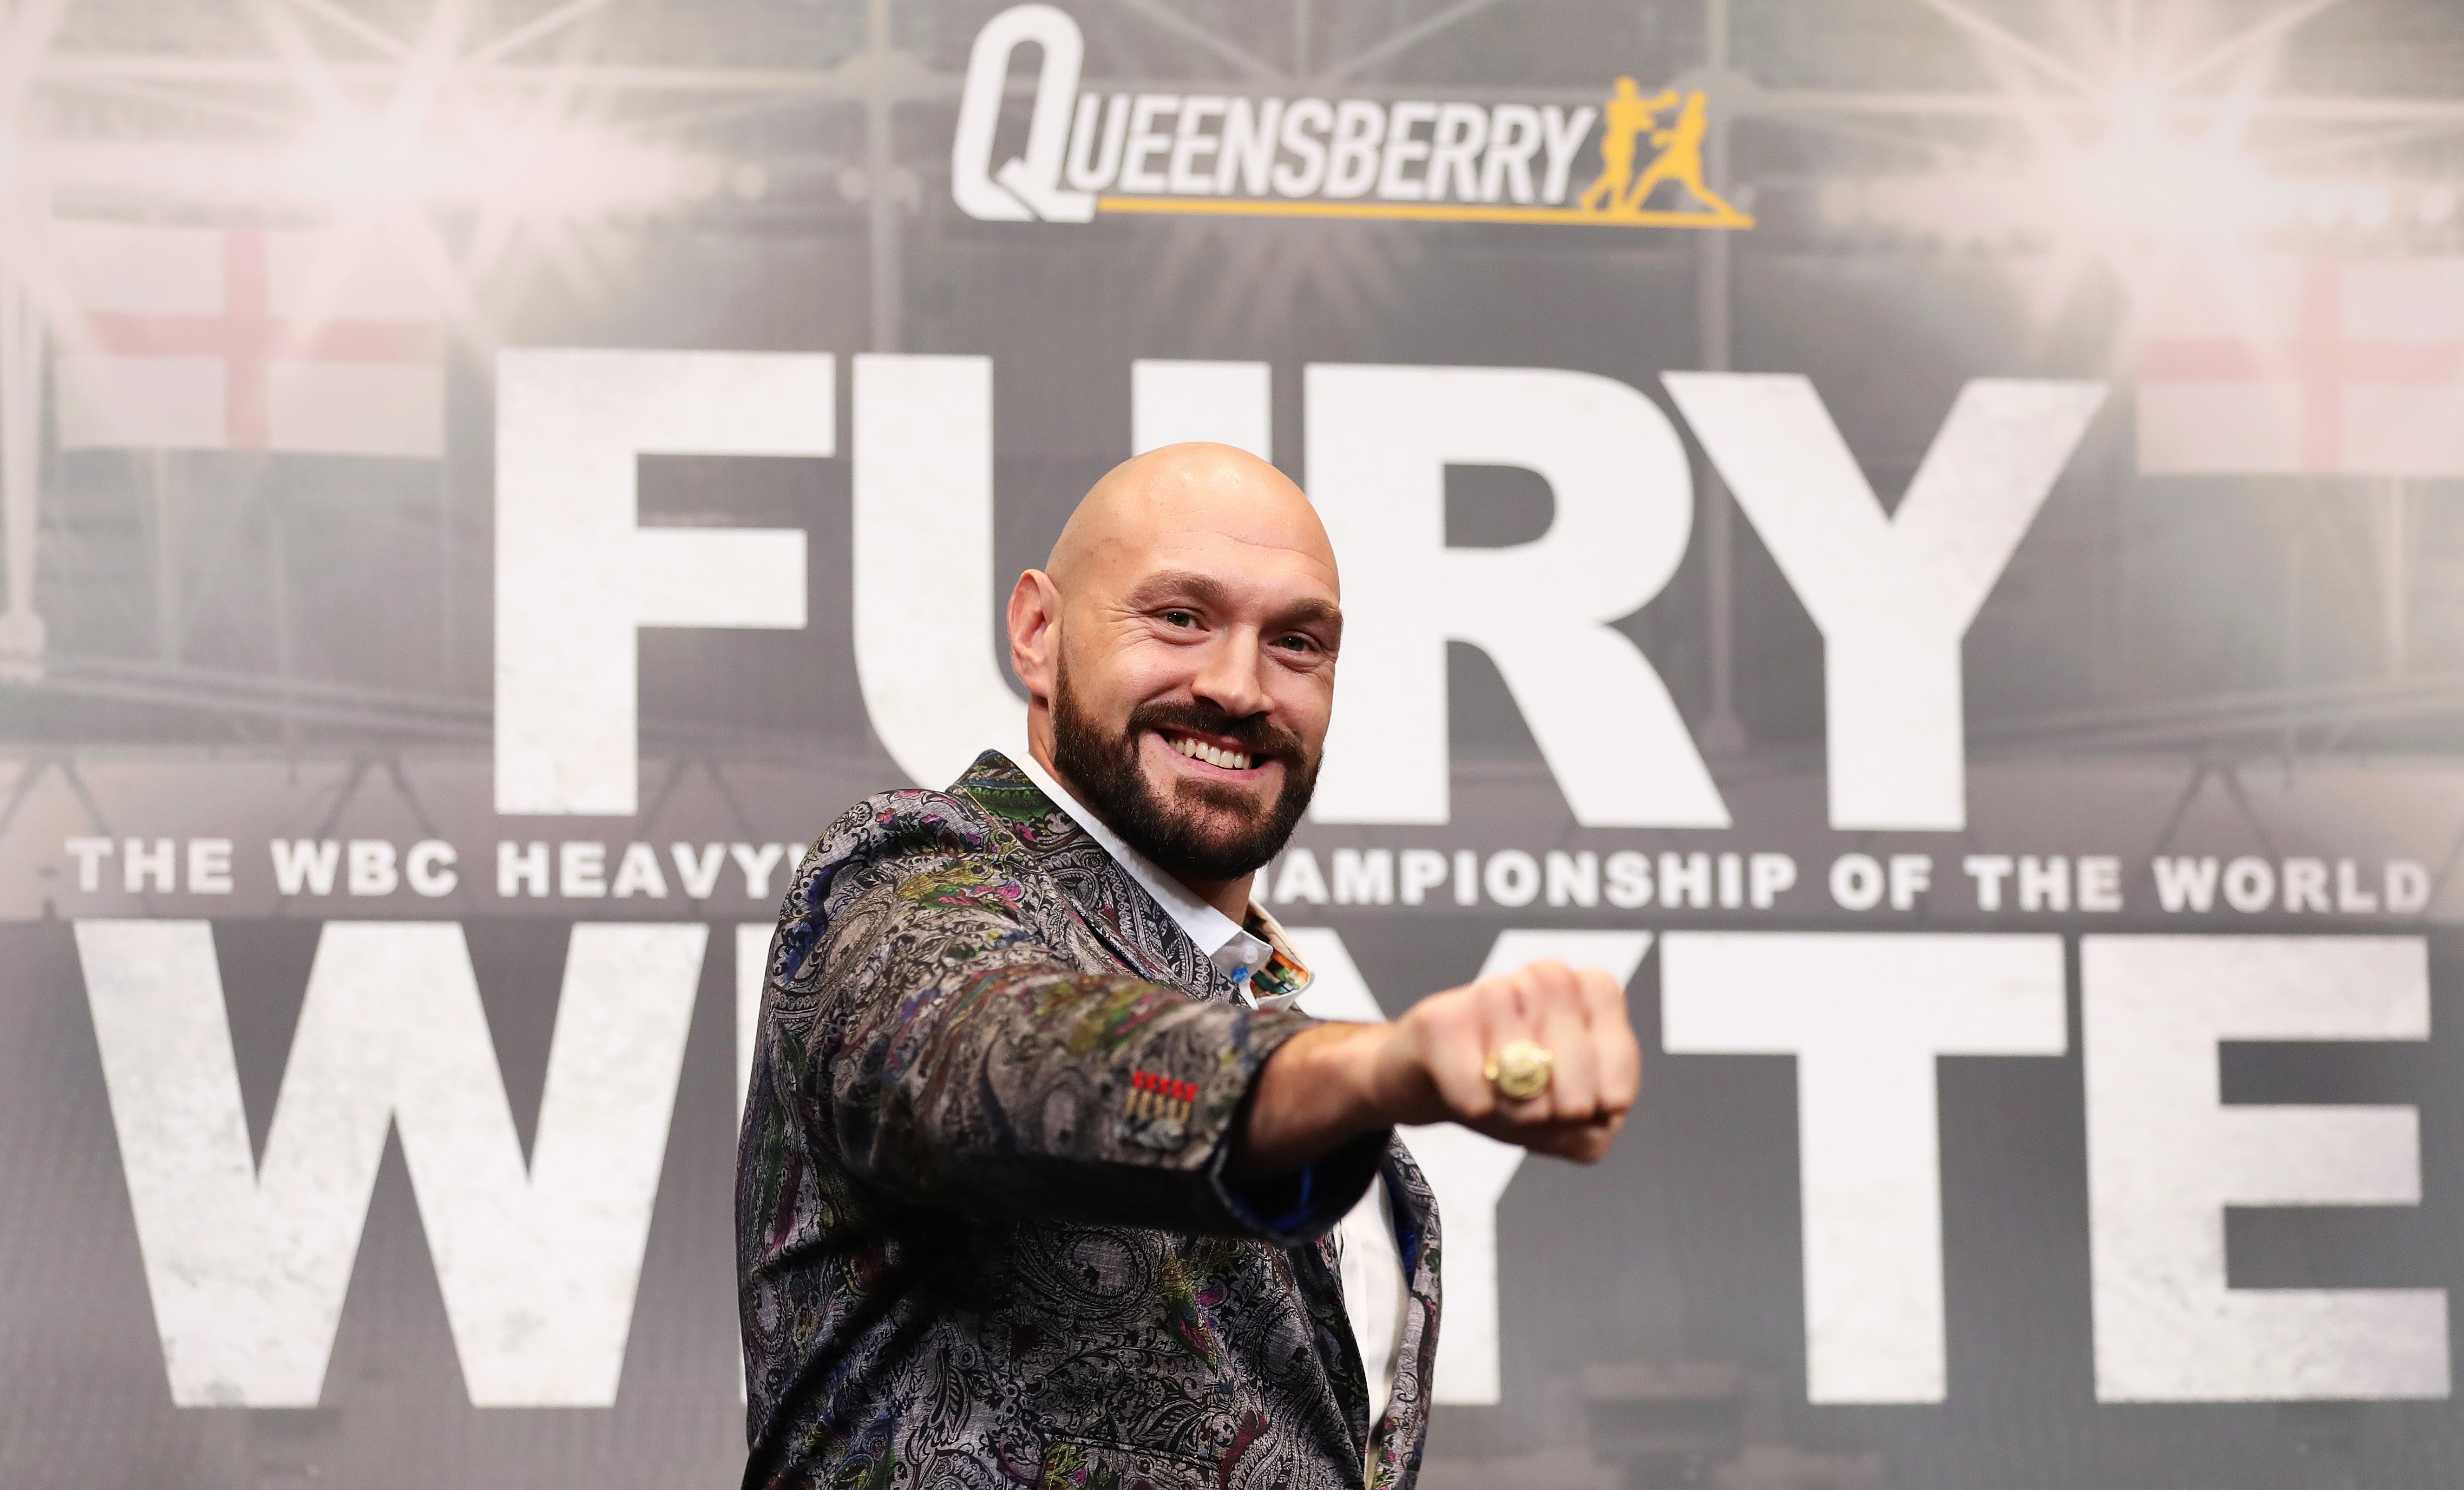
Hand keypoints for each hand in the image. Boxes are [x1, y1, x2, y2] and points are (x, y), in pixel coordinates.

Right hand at [1232, 960, 1641, 1176]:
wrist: (1407, 1076)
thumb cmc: (1498, 1090)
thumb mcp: (1563, 1119)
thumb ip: (1592, 1124)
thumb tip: (1593, 1113)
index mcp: (1585, 988)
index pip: (1621, 1070)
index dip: (1604, 1103)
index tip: (1578, 1108)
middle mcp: (1541, 979)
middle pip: (1581, 1084)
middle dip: (1555, 1117)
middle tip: (1525, 1111)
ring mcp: (1488, 997)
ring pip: (1528, 1092)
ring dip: (1510, 1114)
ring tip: (1490, 1093)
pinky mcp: (1437, 1024)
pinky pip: (1472, 1093)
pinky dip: (1468, 1109)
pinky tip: (1457, 1092)